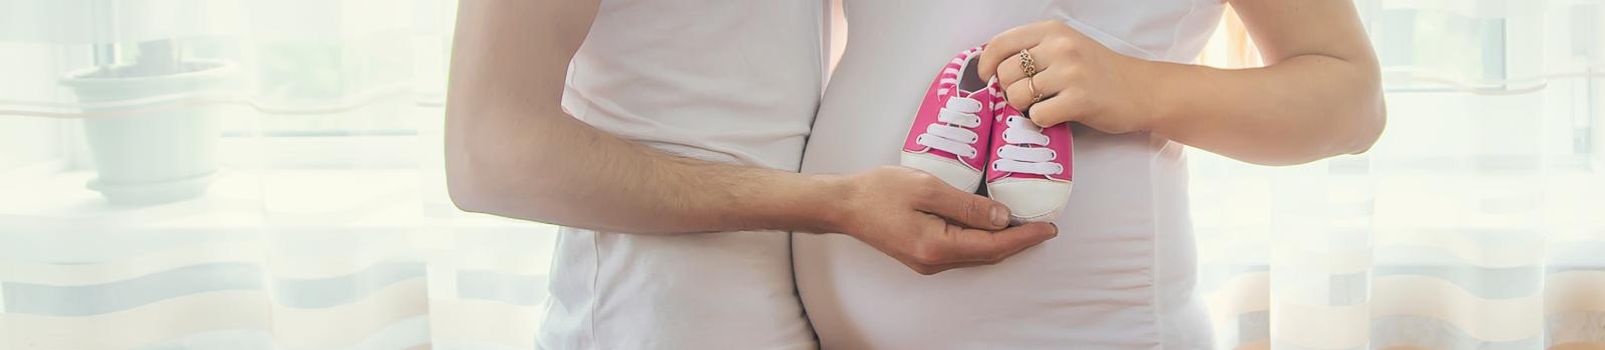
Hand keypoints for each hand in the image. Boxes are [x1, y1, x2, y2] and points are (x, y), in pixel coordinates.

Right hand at [820, 166, 1057, 274]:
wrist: (844, 205)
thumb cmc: (880, 191)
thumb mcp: (927, 189)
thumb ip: (966, 205)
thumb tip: (1001, 218)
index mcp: (938, 246)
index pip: (993, 245)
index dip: (1024, 237)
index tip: (1049, 228)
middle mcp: (936, 261)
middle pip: (988, 254)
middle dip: (1019, 241)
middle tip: (1044, 226)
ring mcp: (928, 261)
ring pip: (976, 255)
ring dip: (1002, 242)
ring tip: (1024, 224)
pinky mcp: (923, 255)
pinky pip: (963, 250)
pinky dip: (982, 240)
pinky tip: (990, 226)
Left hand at [978, 20, 1160, 133]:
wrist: (1142, 90)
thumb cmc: (1099, 72)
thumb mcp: (1066, 47)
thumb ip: (1033, 51)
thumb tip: (991, 69)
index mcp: (1052, 31)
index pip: (1000, 43)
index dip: (986, 64)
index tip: (988, 78)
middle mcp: (1060, 47)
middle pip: (1005, 74)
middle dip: (1010, 91)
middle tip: (1030, 97)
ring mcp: (1070, 73)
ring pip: (1017, 96)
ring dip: (1025, 107)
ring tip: (1047, 104)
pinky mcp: (1079, 100)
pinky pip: (1037, 116)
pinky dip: (1042, 121)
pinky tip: (1059, 114)